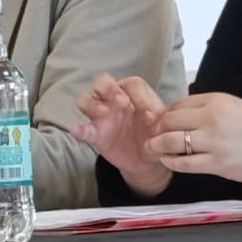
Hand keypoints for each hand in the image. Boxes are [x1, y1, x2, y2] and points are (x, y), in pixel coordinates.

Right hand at [70, 74, 171, 196]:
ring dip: (92, 104)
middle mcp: (112, 100)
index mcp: (132, 93)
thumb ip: (163, 117)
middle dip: (109, 88)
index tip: (150, 116)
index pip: (132, 84)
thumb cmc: (156, 134)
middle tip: (122, 102)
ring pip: (85, 99)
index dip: (141, 97)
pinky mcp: (94, 134)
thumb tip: (155, 116)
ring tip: (104, 113)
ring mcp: (100, 116)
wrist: (148, 160)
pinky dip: (79, 129)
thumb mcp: (164, 125)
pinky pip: (82, 129)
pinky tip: (78, 131)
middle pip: (101, 81)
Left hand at [146, 93, 241, 184]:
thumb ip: (205, 109)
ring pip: (171, 142)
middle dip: (155, 129)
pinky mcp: (217, 163)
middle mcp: (211, 118)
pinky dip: (170, 162)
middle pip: (169, 121)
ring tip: (152, 149)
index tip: (159, 123)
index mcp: (215, 101)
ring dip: (156, 146)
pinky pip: (183, 163)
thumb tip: (176, 115)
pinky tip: (167, 161)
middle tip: (150, 136)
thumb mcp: (231, 107)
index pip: (177, 105)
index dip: (164, 115)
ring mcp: (213, 142)